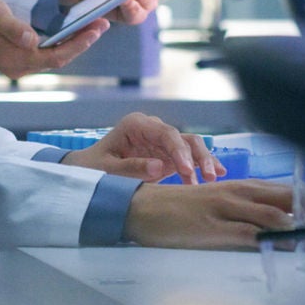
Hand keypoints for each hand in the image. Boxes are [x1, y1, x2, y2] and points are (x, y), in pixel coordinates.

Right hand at [0, 0, 106, 79]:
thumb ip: (12, 27)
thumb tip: (32, 39)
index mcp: (15, 58)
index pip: (56, 56)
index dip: (79, 44)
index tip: (96, 28)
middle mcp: (19, 67)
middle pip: (59, 59)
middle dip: (83, 43)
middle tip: (102, 24)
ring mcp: (18, 65)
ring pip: (54, 58)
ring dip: (75, 44)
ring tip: (94, 27)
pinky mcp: (17, 58)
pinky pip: (46, 55)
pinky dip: (62, 44)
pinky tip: (73, 32)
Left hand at [61, 112, 224, 183]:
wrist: (87, 170)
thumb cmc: (92, 167)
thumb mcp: (106, 169)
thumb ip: (130, 168)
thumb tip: (159, 167)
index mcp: (137, 124)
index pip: (165, 134)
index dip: (179, 151)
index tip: (187, 171)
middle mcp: (153, 129)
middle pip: (183, 137)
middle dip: (197, 156)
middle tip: (207, 178)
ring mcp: (161, 142)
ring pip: (191, 145)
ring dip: (203, 161)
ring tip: (213, 179)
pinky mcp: (167, 156)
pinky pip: (189, 157)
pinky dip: (201, 165)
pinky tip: (217, 175)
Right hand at [122, 180, 295, 248]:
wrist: (144, 208)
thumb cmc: (181, 208)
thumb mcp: (217, 203)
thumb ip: (244, 210)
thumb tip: (277, 223)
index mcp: (238, 186)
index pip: (282, 190)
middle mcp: (235, 193)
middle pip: (282, 198)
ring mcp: (225, 210)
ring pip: (269, 214)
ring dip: (297, 224)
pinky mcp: (213, 229)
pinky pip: (247, 234)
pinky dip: (269, 239)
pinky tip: (285, 244)